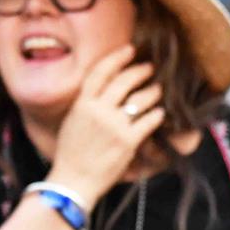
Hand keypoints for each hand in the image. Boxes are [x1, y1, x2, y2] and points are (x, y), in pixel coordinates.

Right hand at [48, 45, 164, 208]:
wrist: (73, 181)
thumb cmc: (70, 154)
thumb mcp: (72, 122)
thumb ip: (86, 104)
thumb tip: (105, 90)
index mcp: (81, 105)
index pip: (100, 72)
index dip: (117, 57)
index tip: (129, 49)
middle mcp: (98, 111)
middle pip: (124, 81)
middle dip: (140, 71)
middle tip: (149, 67)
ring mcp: (114, 125)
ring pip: (141, 99)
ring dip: (152, 92)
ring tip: (157, 90)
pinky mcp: (128, 141)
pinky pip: (149, 120)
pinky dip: (157, 115)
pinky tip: (160, 114)